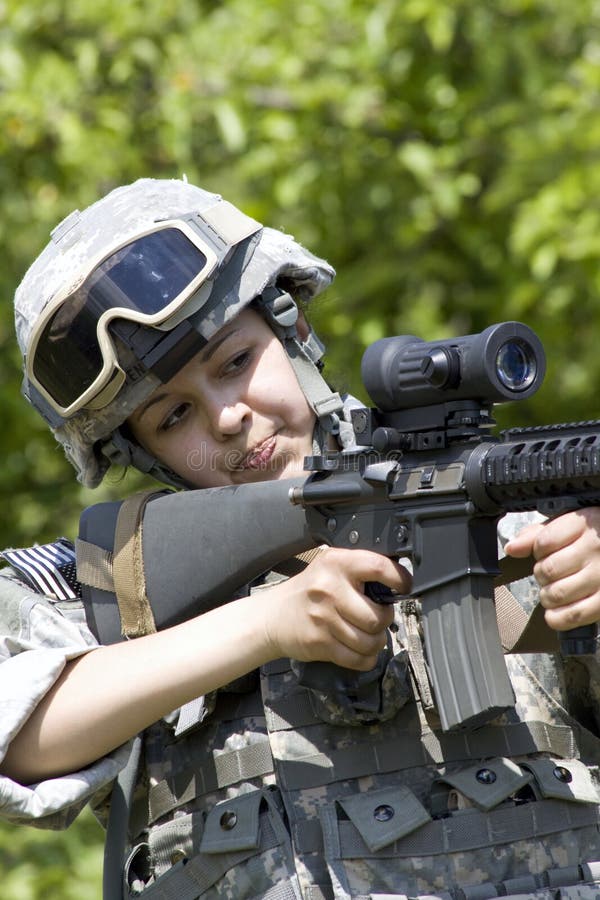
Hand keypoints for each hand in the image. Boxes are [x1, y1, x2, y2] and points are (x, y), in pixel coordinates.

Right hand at [263, 548, 410, 669]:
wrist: (273, 616)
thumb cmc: (309, 591)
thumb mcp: (330, 568)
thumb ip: (359, 571)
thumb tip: (396, 584)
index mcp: (337, 563)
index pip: (379, 567)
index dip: (399, 579)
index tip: (403, 586)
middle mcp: (330, 589)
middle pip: (378, 616)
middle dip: (384, 620)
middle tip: (377, 617)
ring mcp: (324, 618)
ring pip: (370, 641)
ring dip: (375, 642)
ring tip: (367, 634)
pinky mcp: (320, 643)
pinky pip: (357, 659)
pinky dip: (365, 658)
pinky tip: (359, 649)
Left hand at [505, 508, 599, 630]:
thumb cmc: (587, 540)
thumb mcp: (563, 527)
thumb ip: (535, 535)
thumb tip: (511, 548)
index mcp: (583, 524)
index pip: (544, 542)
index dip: (537, 551)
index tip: (544, 553)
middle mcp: (595, 549)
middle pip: (548, 570)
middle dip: (541, 574)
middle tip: (550, 574)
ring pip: (557, 593)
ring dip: (547, 596)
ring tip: (554, 590)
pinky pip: (575, 615)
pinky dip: (558, 618)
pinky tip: (556, 612)